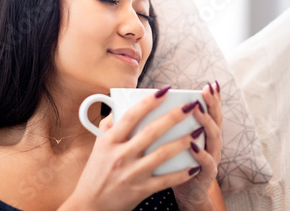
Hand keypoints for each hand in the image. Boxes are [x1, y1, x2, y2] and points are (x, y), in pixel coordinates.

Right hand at [66, 87, 206, 210]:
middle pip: (152, 131)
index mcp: (110, 141)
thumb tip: (120, 106)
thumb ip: (109, 126)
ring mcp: (132, 174)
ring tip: (200, 131)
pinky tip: (195, 165)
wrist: (89, 206)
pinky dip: (182, 173)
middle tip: (192, 105)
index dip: (149, 101)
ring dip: (184, 141)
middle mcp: (121, 155)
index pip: (131, 116)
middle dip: (175, 116)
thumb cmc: (95, 173)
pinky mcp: (141, 190)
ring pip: (163, 154)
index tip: (166, 90)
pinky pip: (166, 180)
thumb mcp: (98, 146)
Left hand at [171, 81, 222, 209]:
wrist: (186, 194)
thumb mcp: (175, 141)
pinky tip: (193, 145)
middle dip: (212, 103)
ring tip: (197, 110)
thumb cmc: (176, 164)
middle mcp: (212, 143)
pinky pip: (207, 163)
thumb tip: (149, 104)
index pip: (211, 111)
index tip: (210, 83)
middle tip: (206, 90)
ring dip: (206, 122)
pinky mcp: (207, 174)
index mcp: (204, 133)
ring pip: (213, 137)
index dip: (213, 98)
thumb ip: (169, 125)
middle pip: (216, 120)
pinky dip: (201, 154)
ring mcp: (212, 158)